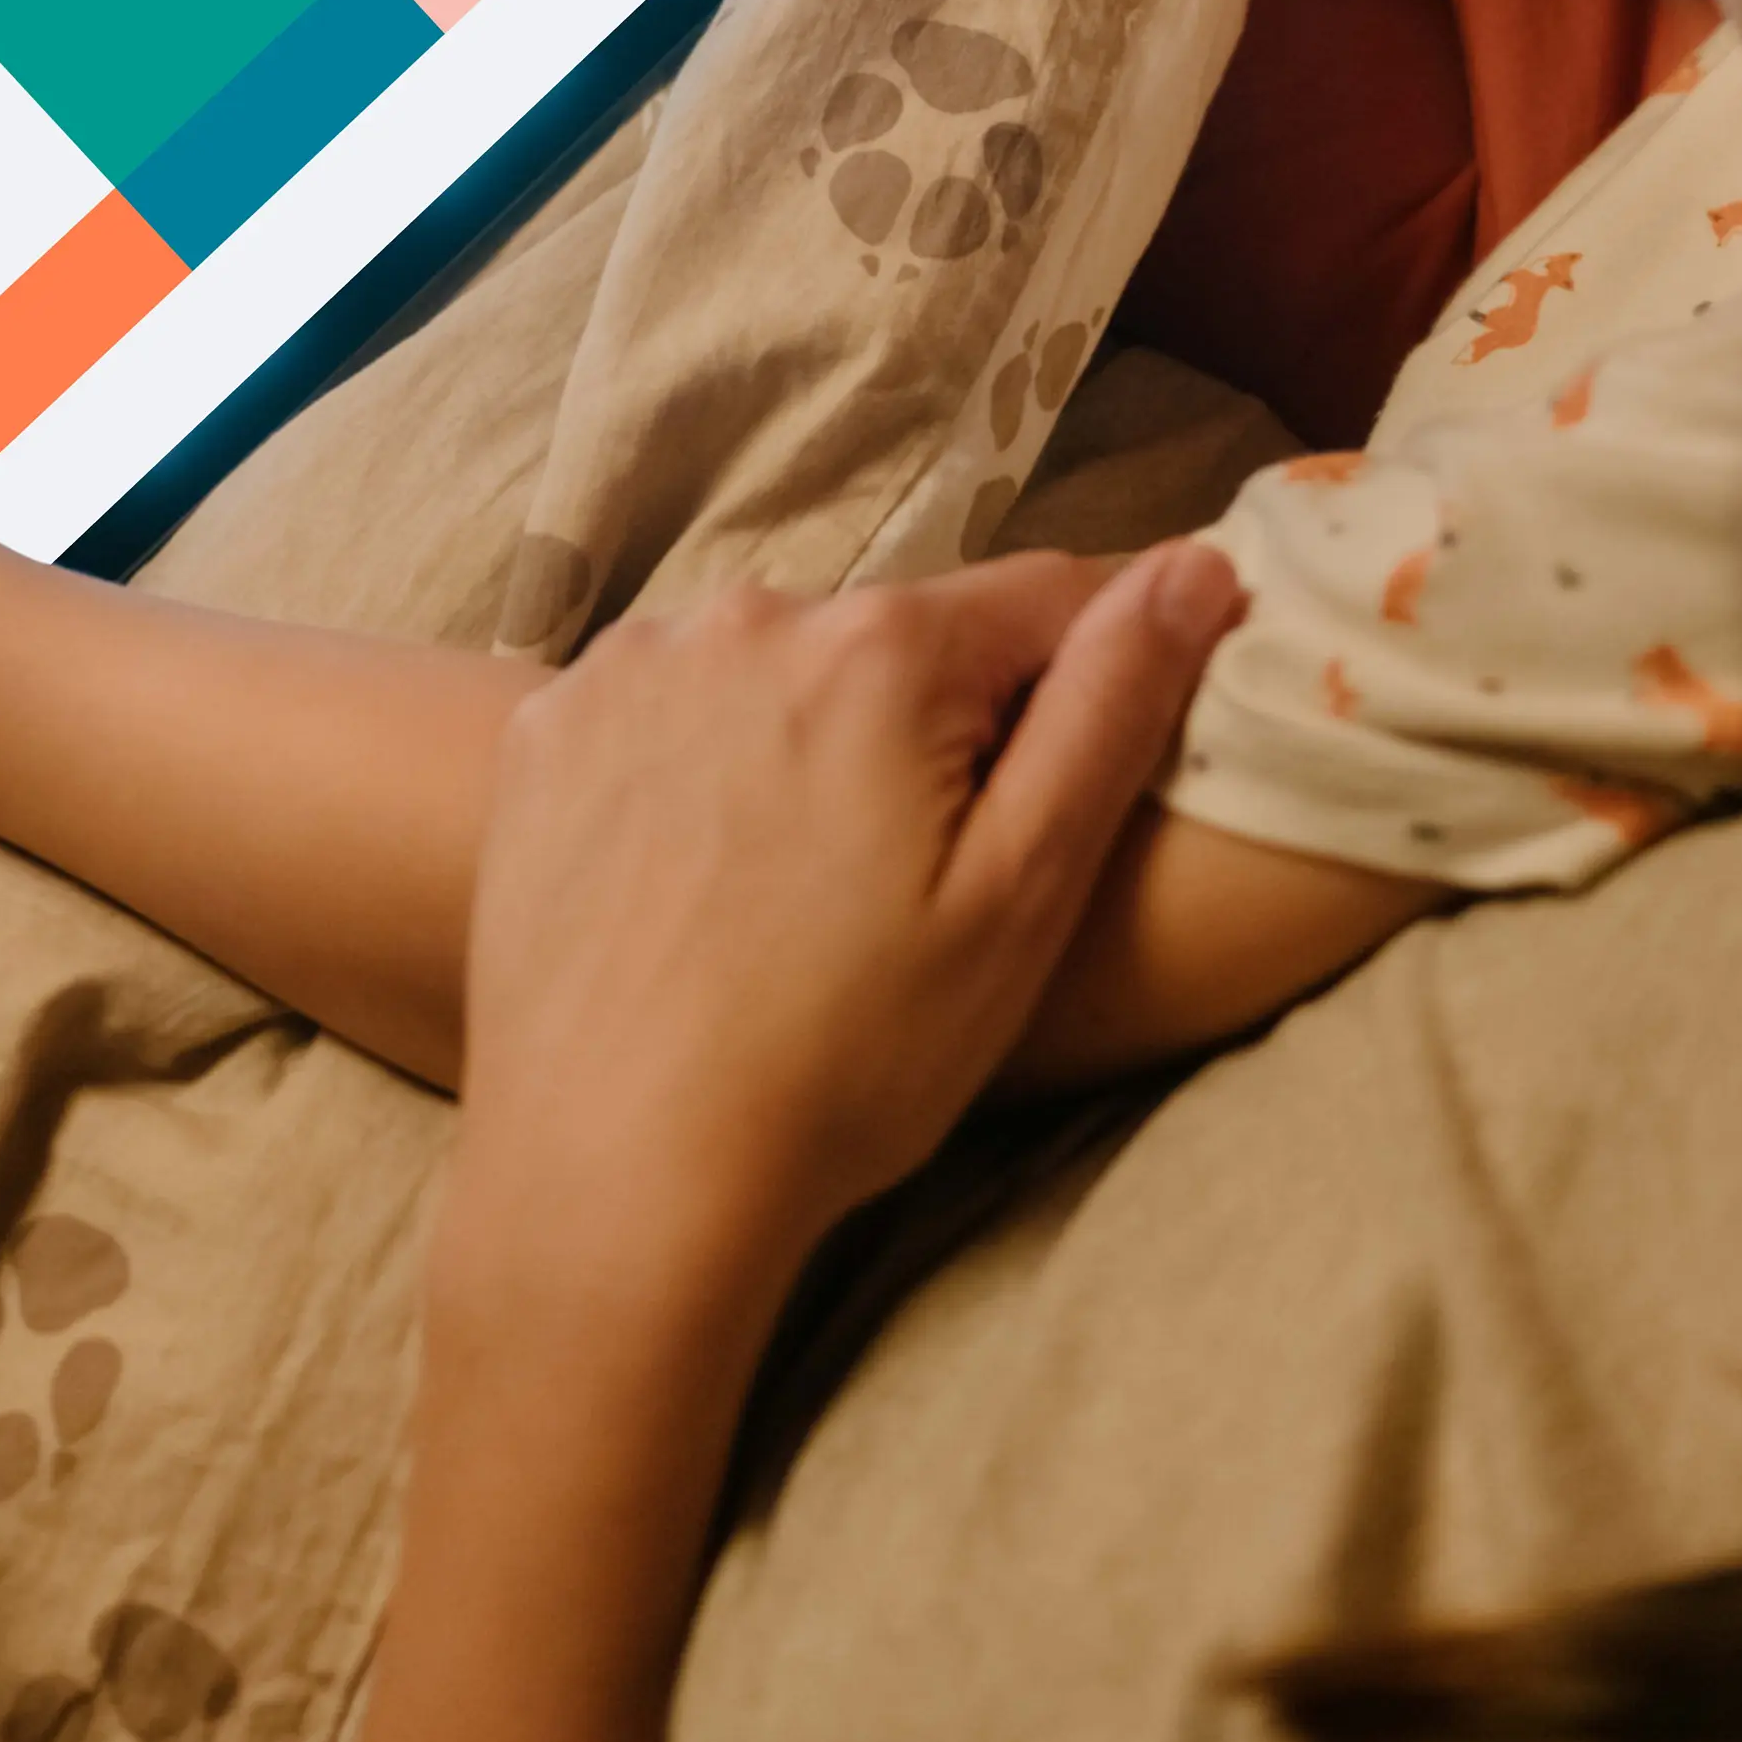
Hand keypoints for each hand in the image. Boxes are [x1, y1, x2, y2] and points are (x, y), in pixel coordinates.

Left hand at [443, 540, 1242, 1317]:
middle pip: (904, 638)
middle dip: (939, 723)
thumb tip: (1198, 567)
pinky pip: (669, 708)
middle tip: (923, 881)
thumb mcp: (1023, 894)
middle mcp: (748, 614)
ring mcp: (630, 667)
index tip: (1083, 772)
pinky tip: (703, 879)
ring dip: (815, 736)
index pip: (1048, 598)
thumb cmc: (847, 1058)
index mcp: (883, 647)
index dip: (1091, 676)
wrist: (616, 1174)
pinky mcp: (544, 729)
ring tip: (803, 891)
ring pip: (783, 668)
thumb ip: (1112, 705)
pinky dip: (702, 764)